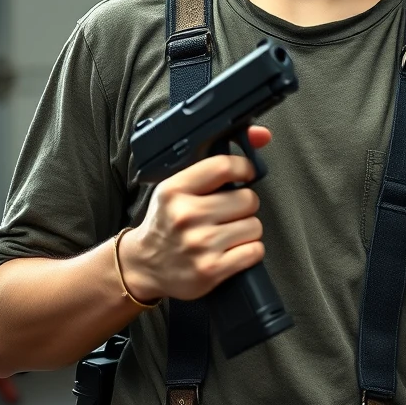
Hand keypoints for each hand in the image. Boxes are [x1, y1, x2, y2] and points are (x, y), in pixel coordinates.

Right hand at [118, 127, 271, 302]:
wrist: (142, 266)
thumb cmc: (167, 222)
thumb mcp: (177, 188)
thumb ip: (215, 164)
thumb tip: (263, 134)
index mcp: (175, 190)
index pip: (225, 166)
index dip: (244, 168)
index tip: (245, 174)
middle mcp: (186, 216)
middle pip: (248, 199)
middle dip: (244, 206)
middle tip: (227, 213)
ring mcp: (199, 244)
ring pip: (255, 226)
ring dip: (247, 230)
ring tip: (226, 234)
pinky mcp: (211, 270)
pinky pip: (254, 251)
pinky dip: (249, 251)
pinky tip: (231, 251)